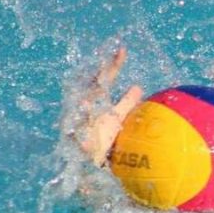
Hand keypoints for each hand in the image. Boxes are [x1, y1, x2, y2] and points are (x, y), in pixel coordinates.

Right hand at [78, 47, 142, 166]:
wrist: (92, 163)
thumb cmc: (104, 138)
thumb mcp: (117, 119)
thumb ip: (126, 103)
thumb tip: (137, 87)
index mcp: (96, 101)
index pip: (104, 78)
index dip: (112, 65)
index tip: (122, 49)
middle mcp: (86, 107)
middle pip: (92, 88)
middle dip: (99, 75)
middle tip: (110, 60)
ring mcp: (79, 121)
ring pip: (82, 107)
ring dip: (87, 99)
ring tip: (96, 90)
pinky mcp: (75, 140)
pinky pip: (77, 134)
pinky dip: (81, 131)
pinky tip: (86, 121)